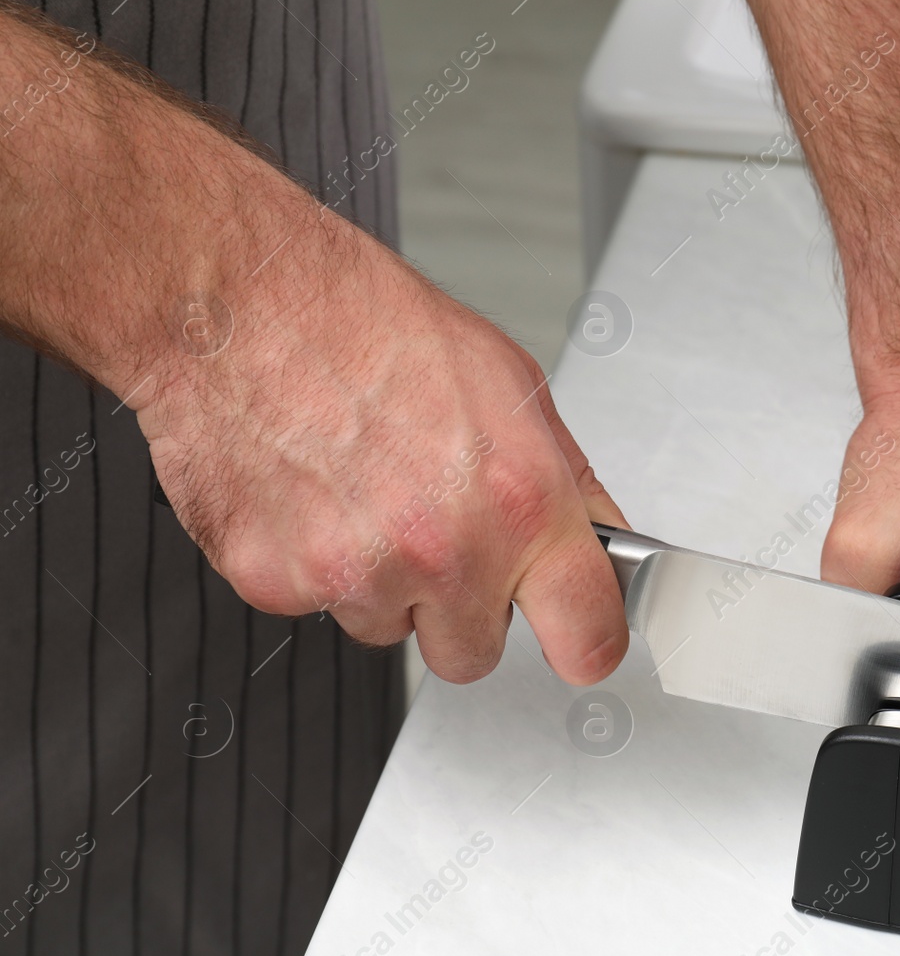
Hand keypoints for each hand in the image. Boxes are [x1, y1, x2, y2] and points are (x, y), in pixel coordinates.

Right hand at [136, 222, 628, 685]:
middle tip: (436, 531)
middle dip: (461, 609)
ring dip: (382, 582)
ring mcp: (357, 574)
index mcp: (519, 501)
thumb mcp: (512, 383)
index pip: (588, 637)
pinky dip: (311, 562)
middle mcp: (444, 550)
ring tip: (363, 489)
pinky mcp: (275, 582)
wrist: (242, 300)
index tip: (580, 640)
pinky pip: (314, 605)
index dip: (586, 644)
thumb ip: (566, 481)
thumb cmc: (371, 323)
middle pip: (473, 655)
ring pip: (388, 628)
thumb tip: (599, 539)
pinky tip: (311, 491)